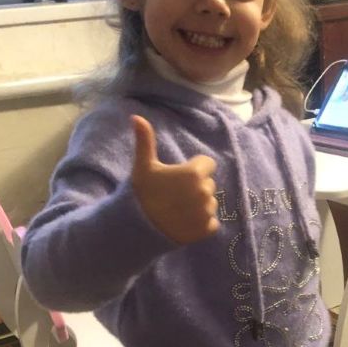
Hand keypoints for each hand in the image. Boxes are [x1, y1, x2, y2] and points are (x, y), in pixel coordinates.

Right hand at [131, 114, 218, 244]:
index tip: (178, 177)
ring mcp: (206, 212)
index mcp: (193, 173)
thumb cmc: (141, 194)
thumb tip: (136, 116)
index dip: (194, 168)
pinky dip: (202, 223)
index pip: (207, 164)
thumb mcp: (143, 166)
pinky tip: (184, 222)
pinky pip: (212, 222)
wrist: (137, 228)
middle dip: (196, 187)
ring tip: (178, 209)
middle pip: (208, 184)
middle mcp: (204, 192)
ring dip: (199, 206)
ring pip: (210, 203)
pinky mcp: (206, 229)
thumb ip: (145, 140)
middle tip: (175, 195)